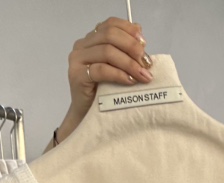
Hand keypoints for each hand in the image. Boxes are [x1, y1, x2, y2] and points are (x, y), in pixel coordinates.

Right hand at [54, 18, 152, 144]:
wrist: (87, 116)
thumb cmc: (103, 92)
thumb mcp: (117, 68)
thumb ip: (125, 52)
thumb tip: (142, 41)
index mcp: (92, 39)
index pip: (111, 24)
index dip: (129, 30)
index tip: (144, 44)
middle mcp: (82, 45)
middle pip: (110, 35)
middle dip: (132, 48)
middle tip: (146, 63)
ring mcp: (77, 59)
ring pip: (107, 52)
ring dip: (129, 63)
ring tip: (143, 75)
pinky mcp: (77, 76)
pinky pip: (102, 70)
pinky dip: (119, 74)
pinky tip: (130, 81)